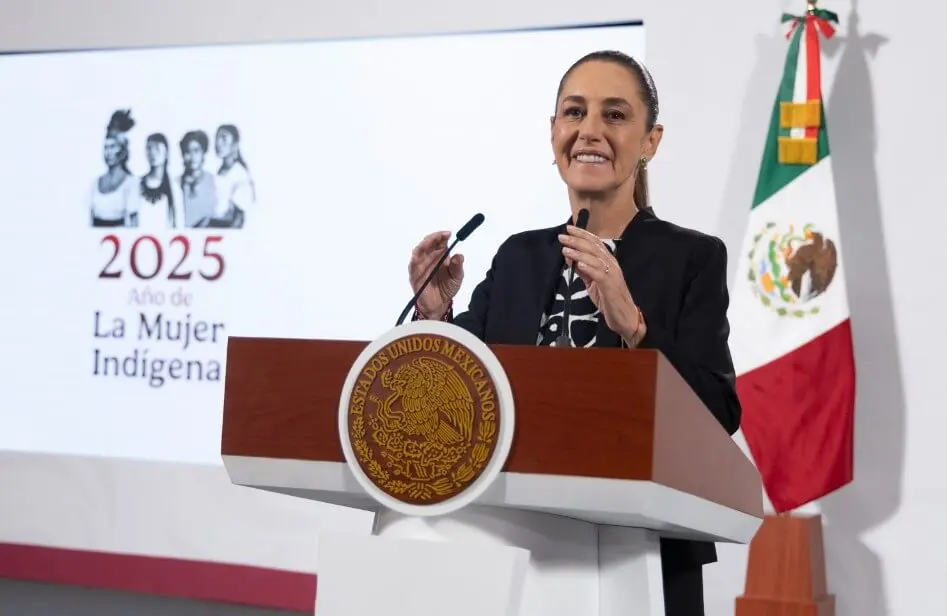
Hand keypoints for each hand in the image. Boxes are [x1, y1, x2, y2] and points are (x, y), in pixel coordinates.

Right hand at [408, 230, 464, 318]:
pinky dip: (416, 257)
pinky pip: (412, 263)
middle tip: (441, 236)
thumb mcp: (457, 277)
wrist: (439, 304)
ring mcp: (421, 264)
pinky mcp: (414, 273)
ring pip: (419, 250)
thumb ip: (457, 267)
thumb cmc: (448, 288)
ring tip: (431, 241)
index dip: (442, 236)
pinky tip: (420, 254)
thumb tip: (459, 256)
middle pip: (428, 242)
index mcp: (440, 255)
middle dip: (433, 237)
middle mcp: (429, 257)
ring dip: (424, 244)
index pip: (440, 241)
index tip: (448, 234)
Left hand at [559, 225, 643, 344]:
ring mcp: (612, 275)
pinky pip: (599, 275)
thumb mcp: (593, 284)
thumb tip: (572, 259)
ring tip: (565, 249)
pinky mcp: (610, 287)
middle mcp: (612, 265)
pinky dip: (589, 268)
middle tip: (563, 236)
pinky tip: (579, 264)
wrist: (625, 318)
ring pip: (595, 259)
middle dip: (577, 240)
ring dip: (579, 252)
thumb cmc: (609, 300)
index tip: (569, 229)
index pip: (595, 243)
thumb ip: (584, 271)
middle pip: (594, 248)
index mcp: (609, 262)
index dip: (582, 234)